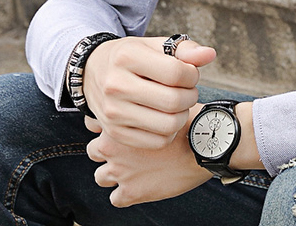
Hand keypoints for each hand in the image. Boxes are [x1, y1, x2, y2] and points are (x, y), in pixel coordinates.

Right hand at [82, 35, 215, 148]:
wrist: (93, 72)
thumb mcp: (154, 44)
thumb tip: (210, 55)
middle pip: (173, 101)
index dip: (193, 74)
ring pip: (167, 124)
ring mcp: (113, 113)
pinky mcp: (115, 133)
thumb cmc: (132, 56)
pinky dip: (169, 131)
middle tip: (187, 90)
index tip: (190, 73)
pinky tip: (166, 117)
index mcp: (127, 57)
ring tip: (178, 104)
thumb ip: (184, 49)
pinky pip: (156, 141)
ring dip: (182, 115)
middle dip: (190, 95)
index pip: (176, 73)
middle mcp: (116, 86)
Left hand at [86, 106, 211, 206]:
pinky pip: (116, 199)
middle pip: (94, 151)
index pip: (93, 125)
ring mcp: (120, 172)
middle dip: (106, 151)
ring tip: (131, 168)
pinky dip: (124, 194)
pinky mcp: (132, 193)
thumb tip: (138, 96)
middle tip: (125, 149)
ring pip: (101, 177)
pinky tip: (139, 184)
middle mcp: (113, 149)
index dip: (105, 126)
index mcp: (118, 123)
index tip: (117, 127)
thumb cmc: (187, 121)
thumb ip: (143, 102)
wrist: (203, 146)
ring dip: (113, 173)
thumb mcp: (163, 101)